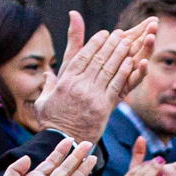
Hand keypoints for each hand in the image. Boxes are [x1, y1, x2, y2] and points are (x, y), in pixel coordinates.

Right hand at [35, 14, 158, 141]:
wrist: (63, 141)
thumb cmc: (52, 123)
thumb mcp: (43, 101)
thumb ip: (49, 85)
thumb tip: (47, 73)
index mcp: (65, 81)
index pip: (82, 56)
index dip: (94, 43)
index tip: (104, 34)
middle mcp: (79, 86)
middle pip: (98, 59)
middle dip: (110, 44)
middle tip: (120, 33)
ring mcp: (92, 96)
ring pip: (109, 69)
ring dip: (119, 54)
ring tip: (128, 42)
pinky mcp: (104, 107)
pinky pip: (116, 85)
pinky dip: (124, 72)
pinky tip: (131, 62)